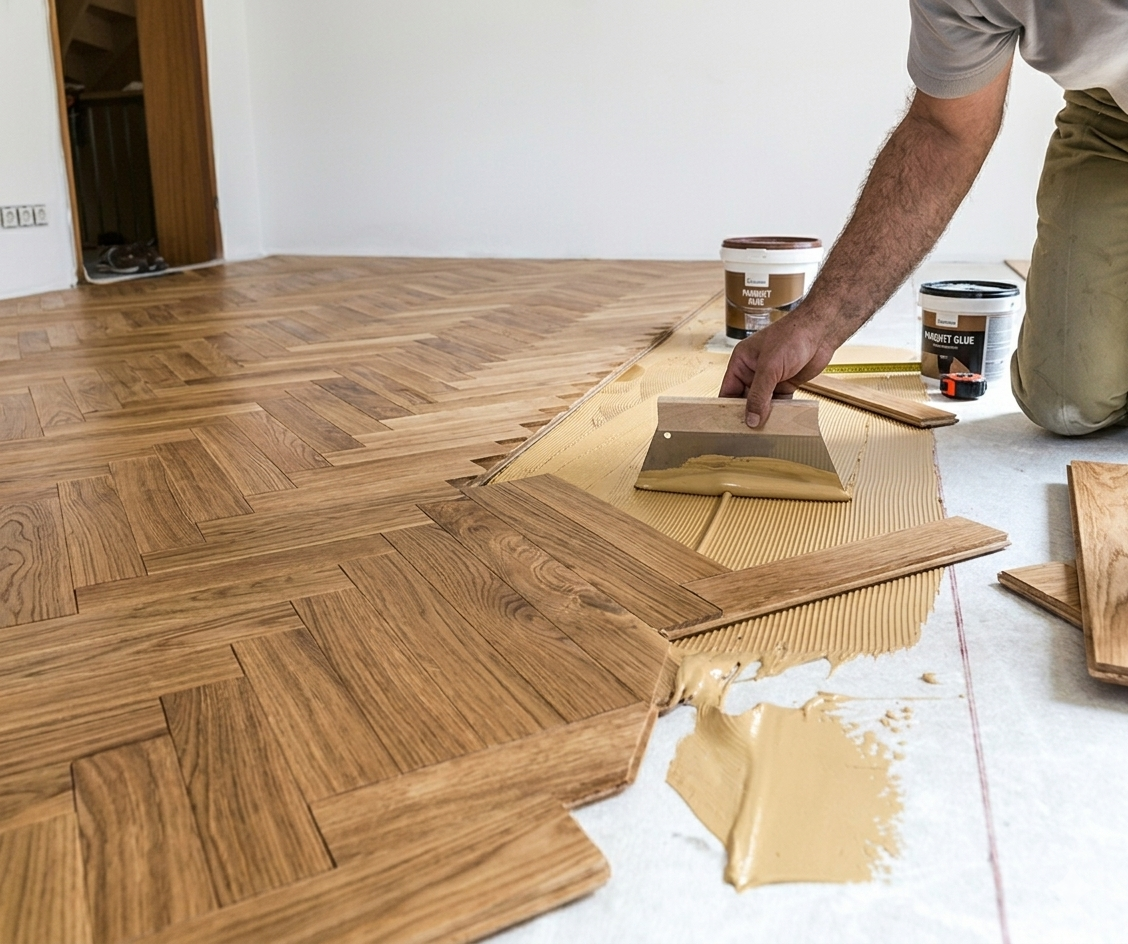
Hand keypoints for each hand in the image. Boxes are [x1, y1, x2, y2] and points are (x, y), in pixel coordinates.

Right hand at [719, 310, 837, 426]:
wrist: (820, 332)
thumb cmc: (792, 337)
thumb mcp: (770, 367)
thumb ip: (759, 395)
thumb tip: (750, 419)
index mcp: (741, 362)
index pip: (728, 390)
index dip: (727, 407)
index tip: (728, 425)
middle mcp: (753, 371)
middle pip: (744, 399)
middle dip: (746, 414)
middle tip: (746, 434)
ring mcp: (770, 379)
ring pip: (762, 403)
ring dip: (763, 415)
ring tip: (761, 432)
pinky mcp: (785, 384)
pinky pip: (778, 403)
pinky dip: (779, 412)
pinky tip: (779, 423)